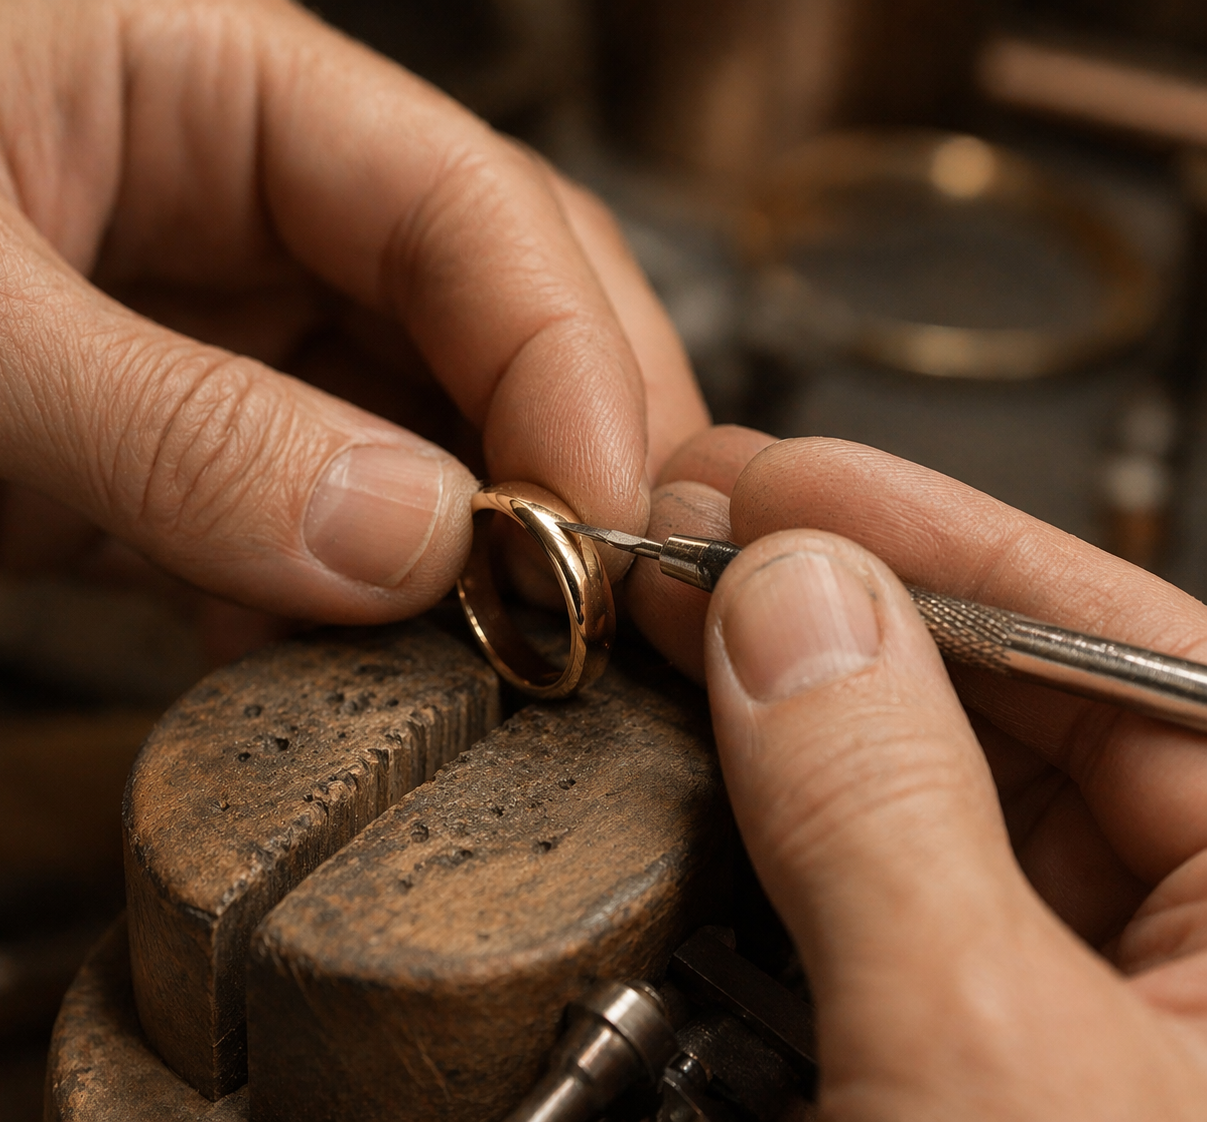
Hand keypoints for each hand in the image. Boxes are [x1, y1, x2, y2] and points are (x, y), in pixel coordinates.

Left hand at [0, 0, 705, 631]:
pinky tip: (352, 664)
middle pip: (476, 313)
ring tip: (506, 651)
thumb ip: (176, 425)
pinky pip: (303, 531)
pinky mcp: (159, 462)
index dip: (562, 355)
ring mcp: (204, 338)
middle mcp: (231, 197)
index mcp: (205, 72)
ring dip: (466, 547)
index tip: (604, 518)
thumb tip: (410, 538)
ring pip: (408, 434)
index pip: (462, 201)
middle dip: (557, 447)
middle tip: (605, 596)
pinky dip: (344, 605)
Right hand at [637, 433, 1206, 1117]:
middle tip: (707, 540)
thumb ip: (884, 812)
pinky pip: (883, 916)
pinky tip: (716, 774)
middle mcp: (1200, 965)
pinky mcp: (976, 1079)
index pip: (1137, 660)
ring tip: (689, 630)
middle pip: (1027, 721)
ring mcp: (1085, 1025)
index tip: (790, 484)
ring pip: (938, 813)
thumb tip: (795, 601)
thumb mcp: (986, 1058)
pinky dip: (787, 842)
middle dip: (848, 614)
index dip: (947, 545)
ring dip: (802, 714)